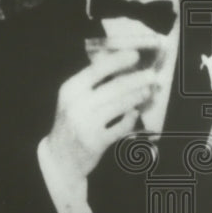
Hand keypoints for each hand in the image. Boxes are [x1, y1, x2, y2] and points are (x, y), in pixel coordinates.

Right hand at [45, 50, 156, 178]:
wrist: (59, 157)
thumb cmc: (72, 122)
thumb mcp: (73, 99)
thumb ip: (91, 82)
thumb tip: (115, 59)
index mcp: (70, 90)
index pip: (97, 70)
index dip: (118, 61)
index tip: (135, 55)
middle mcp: (76, 106)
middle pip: (114, 88)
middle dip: (137, 79)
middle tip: (152, 75)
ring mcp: (86, 125)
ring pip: (120, 105)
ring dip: (137, 97)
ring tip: (148, 91)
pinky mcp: (96, 142)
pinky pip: (121, 127)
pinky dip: (130, 119)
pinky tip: (135, 113)